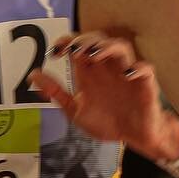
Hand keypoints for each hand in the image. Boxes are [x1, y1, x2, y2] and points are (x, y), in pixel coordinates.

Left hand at [26, 30, 178, 163]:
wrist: (134, 137)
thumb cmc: (107, 120)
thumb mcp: (75, 110)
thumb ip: (56, 92)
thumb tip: (33, 75)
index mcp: (90, 72)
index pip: (78, 46)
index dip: (67, 42)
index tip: (55, 52)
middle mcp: (107, 68)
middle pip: (98, 40)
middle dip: (85, 41)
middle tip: (74, 50)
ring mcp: (127, 73)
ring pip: (122, 47)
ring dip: (107, 47)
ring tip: (94, 55)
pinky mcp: (145, 85)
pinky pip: (145, 69)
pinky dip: (136, 69)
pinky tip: (126, 75)